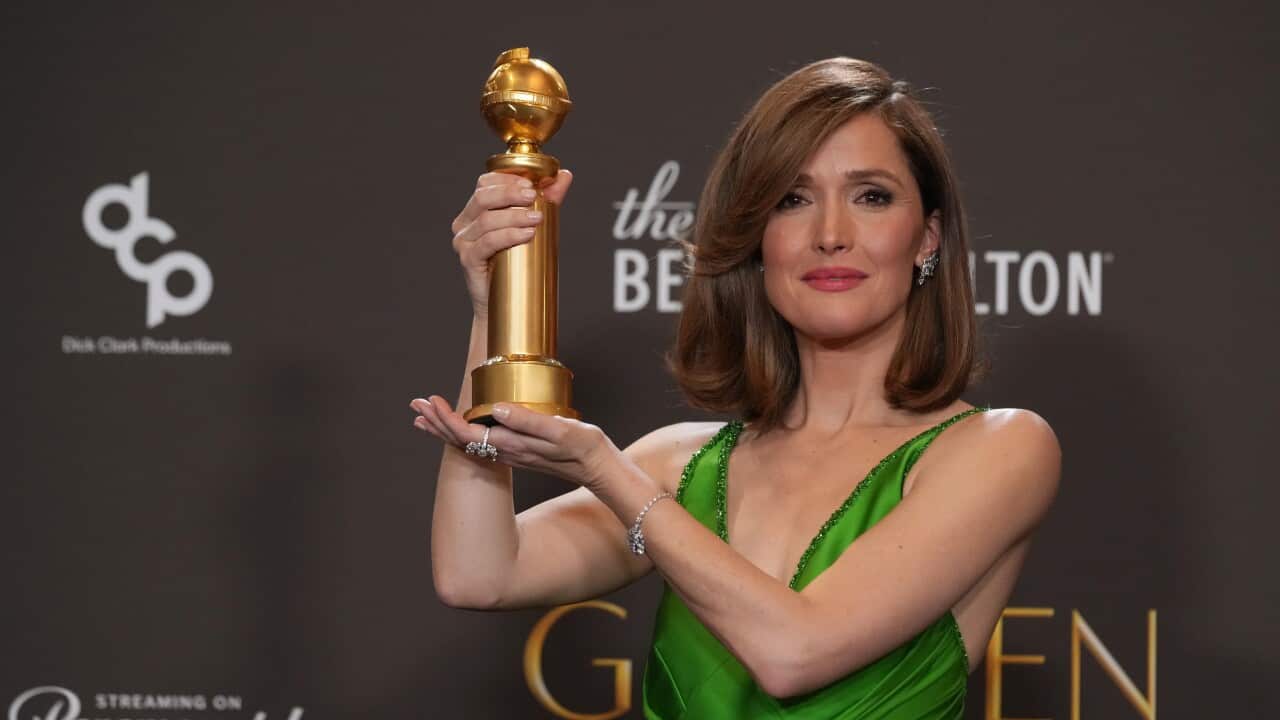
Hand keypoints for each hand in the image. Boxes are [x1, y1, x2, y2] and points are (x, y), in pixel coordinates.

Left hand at [410, 396, 616, 490]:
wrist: (599, 468)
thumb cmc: (583, 447)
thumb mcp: (559, 430)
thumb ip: (528, 421)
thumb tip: (496, 409)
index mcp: (511, 445)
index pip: (466, 432)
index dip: (444, 418)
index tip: (429, 401)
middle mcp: (506, 452)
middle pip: (460, 438)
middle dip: (436, 421)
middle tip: (415, 404)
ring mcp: (510, 453)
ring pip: (468, 441)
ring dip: (444, 428)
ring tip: (424, 416)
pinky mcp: (517, 451)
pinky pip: (480, 442)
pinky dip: (462, 433)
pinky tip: (457, 427)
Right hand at [450, 169, 573, 317]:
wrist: (504, 304)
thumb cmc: (516, 264)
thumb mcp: (533, 225)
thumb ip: (547, 200)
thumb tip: (565, 175)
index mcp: (475, 211)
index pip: (485, 184)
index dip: (507, 179)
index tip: (531, 183)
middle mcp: (464, 224)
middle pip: (484, 197)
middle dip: (511, 194)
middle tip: (534, 196)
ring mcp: (464, 242)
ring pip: (487, 220)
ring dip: (514, 216)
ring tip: (538, 218)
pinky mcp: (468, 259)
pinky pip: (487, 242)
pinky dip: (508, 235)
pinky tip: (527, 234)